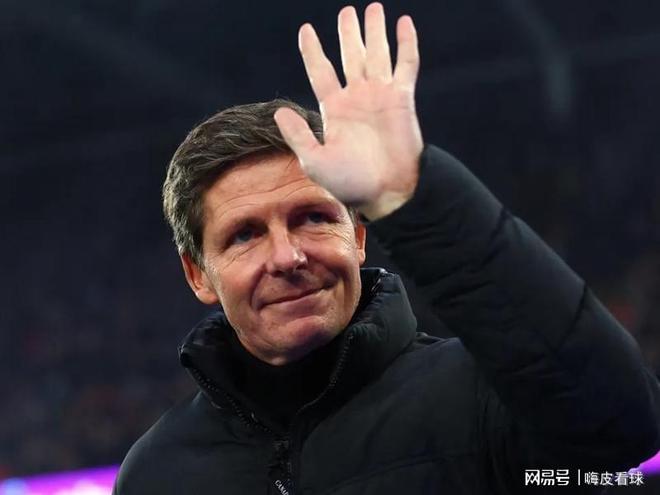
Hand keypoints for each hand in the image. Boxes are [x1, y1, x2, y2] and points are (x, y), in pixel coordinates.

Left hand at [274, 2, 422, 219]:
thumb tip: (279, 111)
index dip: (313, 51)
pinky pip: (405, 64)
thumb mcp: (315, 161)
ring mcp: (381, 96)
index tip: (306, 30)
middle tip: (347, 12)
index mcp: (335, 109)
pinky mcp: (402, 99)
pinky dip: (405, 43)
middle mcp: (357, 98)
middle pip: (351, 56)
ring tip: (373, 8)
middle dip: (349, 34)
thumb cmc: (350, 183)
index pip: (321, 71)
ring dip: (375, 31)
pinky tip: (403, 22)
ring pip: (377, 54)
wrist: (386, 193)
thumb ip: (298, 135)